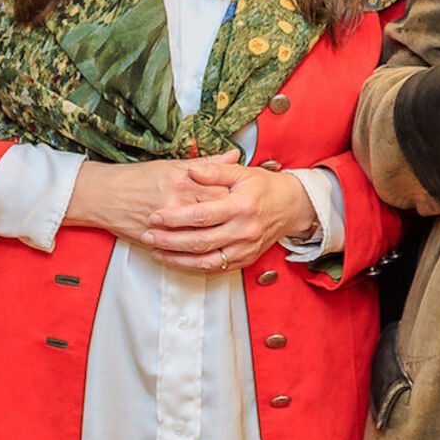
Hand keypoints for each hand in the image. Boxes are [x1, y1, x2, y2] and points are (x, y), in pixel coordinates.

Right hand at [65, 149, 238, 244]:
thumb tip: (234, 154)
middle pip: (214, 215)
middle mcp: (177, 202)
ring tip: (231, 240)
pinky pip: (181, 252)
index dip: (238, 198)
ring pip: (200, 237)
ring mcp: (166, 224)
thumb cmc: (137, 178)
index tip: (252, 201)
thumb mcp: (172, 165)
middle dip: (233, 221)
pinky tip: (208, 254)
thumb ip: (207, 164)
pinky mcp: (156, 240)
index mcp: (183, 182)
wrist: (102, 195)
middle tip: (247, 223)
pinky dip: (196, 255)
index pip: (220, 192)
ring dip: (216, 241)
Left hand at [141, 159, 316, 274]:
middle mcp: (244, 230)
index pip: (202, 215)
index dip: (175, 217)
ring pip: (205, 262)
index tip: (155, 217)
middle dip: (169, 241)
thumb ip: (215, 170)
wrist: (292, 207)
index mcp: (242, 206)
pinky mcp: (246, 260)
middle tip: (147, 236)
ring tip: (156, 252)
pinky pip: (216, 269)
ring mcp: (245, 248)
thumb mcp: (243, 172)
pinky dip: (194, 267)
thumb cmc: (265, 187)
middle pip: (200, 242)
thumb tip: (191, 171)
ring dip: (178, 260)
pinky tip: (177, 260)